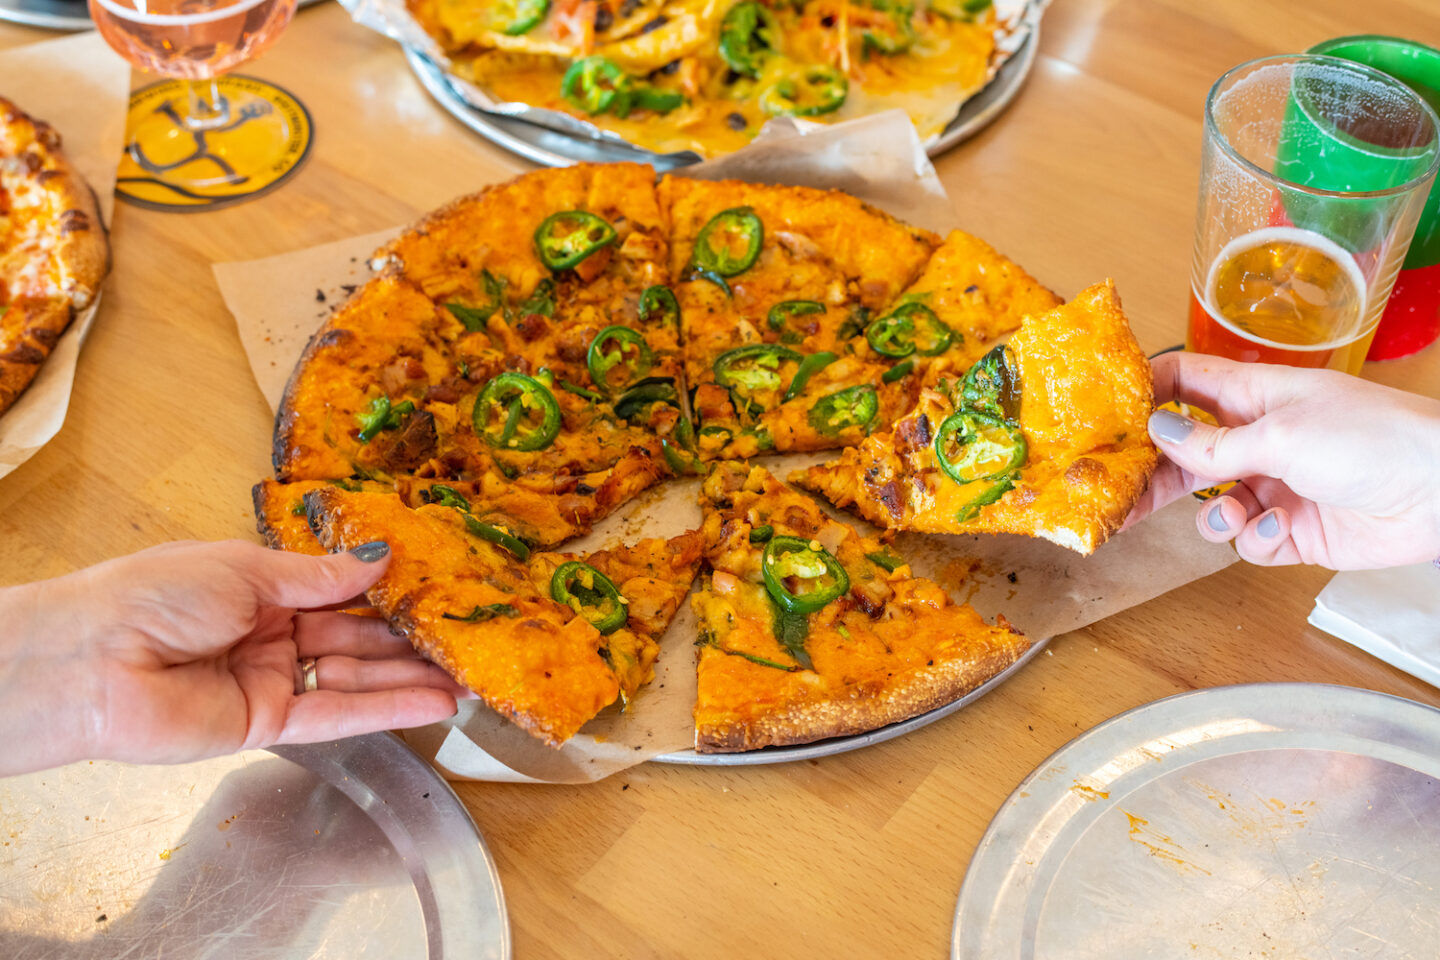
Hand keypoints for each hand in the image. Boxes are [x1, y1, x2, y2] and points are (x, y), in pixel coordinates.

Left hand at [0, 540, 464, 775]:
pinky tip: (433, 703)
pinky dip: (386, 710)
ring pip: (356, 679)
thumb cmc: (154, 595)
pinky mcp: (270, 726)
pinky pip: (338, 715)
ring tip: (469, 678)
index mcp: (262, 589)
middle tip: (471, 640)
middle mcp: (273, 636)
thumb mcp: (245, 569)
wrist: (91, 662)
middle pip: (356, 638)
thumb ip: (318, 576)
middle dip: (411, 641)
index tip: (440, 588)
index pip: (339, 593)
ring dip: (411, 679)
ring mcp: (274, 682)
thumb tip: (381, 558)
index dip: (388, 593)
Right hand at [1126, 352, 1439, 569]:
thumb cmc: (1372, 440)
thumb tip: (1155, 432)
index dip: (1144, 393)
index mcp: (1256, 396)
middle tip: (1119, 496)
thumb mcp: (1280, 434)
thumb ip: (1212, 442)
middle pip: (1185, 452)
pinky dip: (1256, 539)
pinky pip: (1249, 540)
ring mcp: (1276, 485)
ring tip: (1233, 514)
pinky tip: (1281, 529)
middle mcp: (1260, 438)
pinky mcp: (1293, 529)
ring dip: (1214, 515)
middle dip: (1154, 475)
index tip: (1104, 415)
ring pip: (1212, 504)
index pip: (1185, 383)